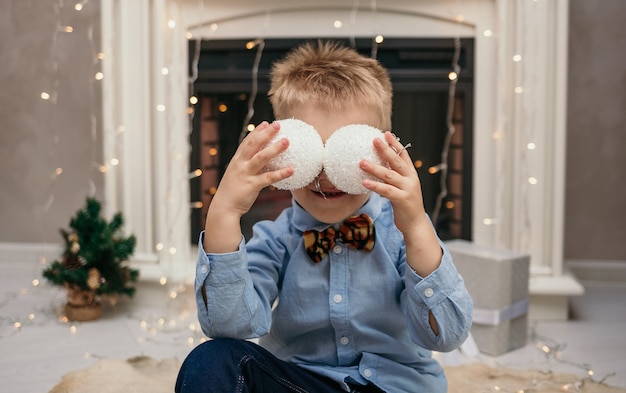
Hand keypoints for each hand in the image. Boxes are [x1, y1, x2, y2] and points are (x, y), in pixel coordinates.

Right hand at [204, 121, 293, 252]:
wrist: (223, 208)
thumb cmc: (232, 193)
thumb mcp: (237, 176)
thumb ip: (246, 168)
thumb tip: (261, 163)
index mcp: (236, 161)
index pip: (247, 142)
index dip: (256, 132)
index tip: (266, 123)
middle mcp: (240, 165)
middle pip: (254, 145)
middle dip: (265, 133)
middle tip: (278, 125)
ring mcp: (245, 174)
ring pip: (261, 158)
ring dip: (274, 149)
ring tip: (287, 141)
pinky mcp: (251, 186)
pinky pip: (268, 178)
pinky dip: (280, 173)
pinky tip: (291, 170)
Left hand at [360, 131, 425, 233]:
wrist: (416, 224)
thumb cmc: (406, 206)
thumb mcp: (401, 188)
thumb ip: (393, 178)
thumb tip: (377, 167)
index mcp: (411, 174)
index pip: (403, 155)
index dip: (395, 144)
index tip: (386, 133)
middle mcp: (411, 179)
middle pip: (396, 161)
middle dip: (385, 149)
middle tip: (374, 139)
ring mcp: (408, 189)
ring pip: (389, 175)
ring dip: (374, 167)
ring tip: (361, 162)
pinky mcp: (402, 199)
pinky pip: (386, 190)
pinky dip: (375, 186)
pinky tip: (364, 182)